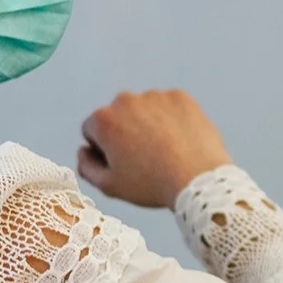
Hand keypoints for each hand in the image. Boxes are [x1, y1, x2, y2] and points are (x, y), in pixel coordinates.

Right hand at [77, 90, 231, 207]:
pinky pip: (169, 107)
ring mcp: (155, 96)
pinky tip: (180, 140)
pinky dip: (171, 119)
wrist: (198, 180)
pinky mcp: (180, 97)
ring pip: (144, 110)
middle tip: (145, 158)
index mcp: (103, 120)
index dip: (103, 149)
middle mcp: (126, 100)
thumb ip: (86, 166)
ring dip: (149, 124)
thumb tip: (84, 150)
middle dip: (125, 132)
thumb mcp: (109, 186)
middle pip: (118, 116)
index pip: (92, 129)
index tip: (121, 163)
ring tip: (165, 151)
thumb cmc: (151, 185)